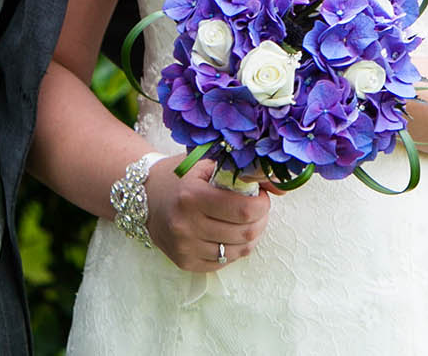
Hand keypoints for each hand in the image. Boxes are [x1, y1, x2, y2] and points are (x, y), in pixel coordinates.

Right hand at [144, 154, 270, 271]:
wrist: (145, 196)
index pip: (245, 210)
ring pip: (238, 251)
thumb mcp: (209, 164)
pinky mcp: (185, 263)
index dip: (262, 203)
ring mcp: (184, 247)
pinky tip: (229, 233)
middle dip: (260, 219)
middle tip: (256, 208)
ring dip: (250, 235)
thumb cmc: (182, 176)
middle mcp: (185, 226)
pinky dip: (234, 249)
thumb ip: (245, 172)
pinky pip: (224, 262)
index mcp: (191, 197)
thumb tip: (282, 187)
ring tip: (245, 221)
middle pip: (245, 233)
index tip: (259, 195)